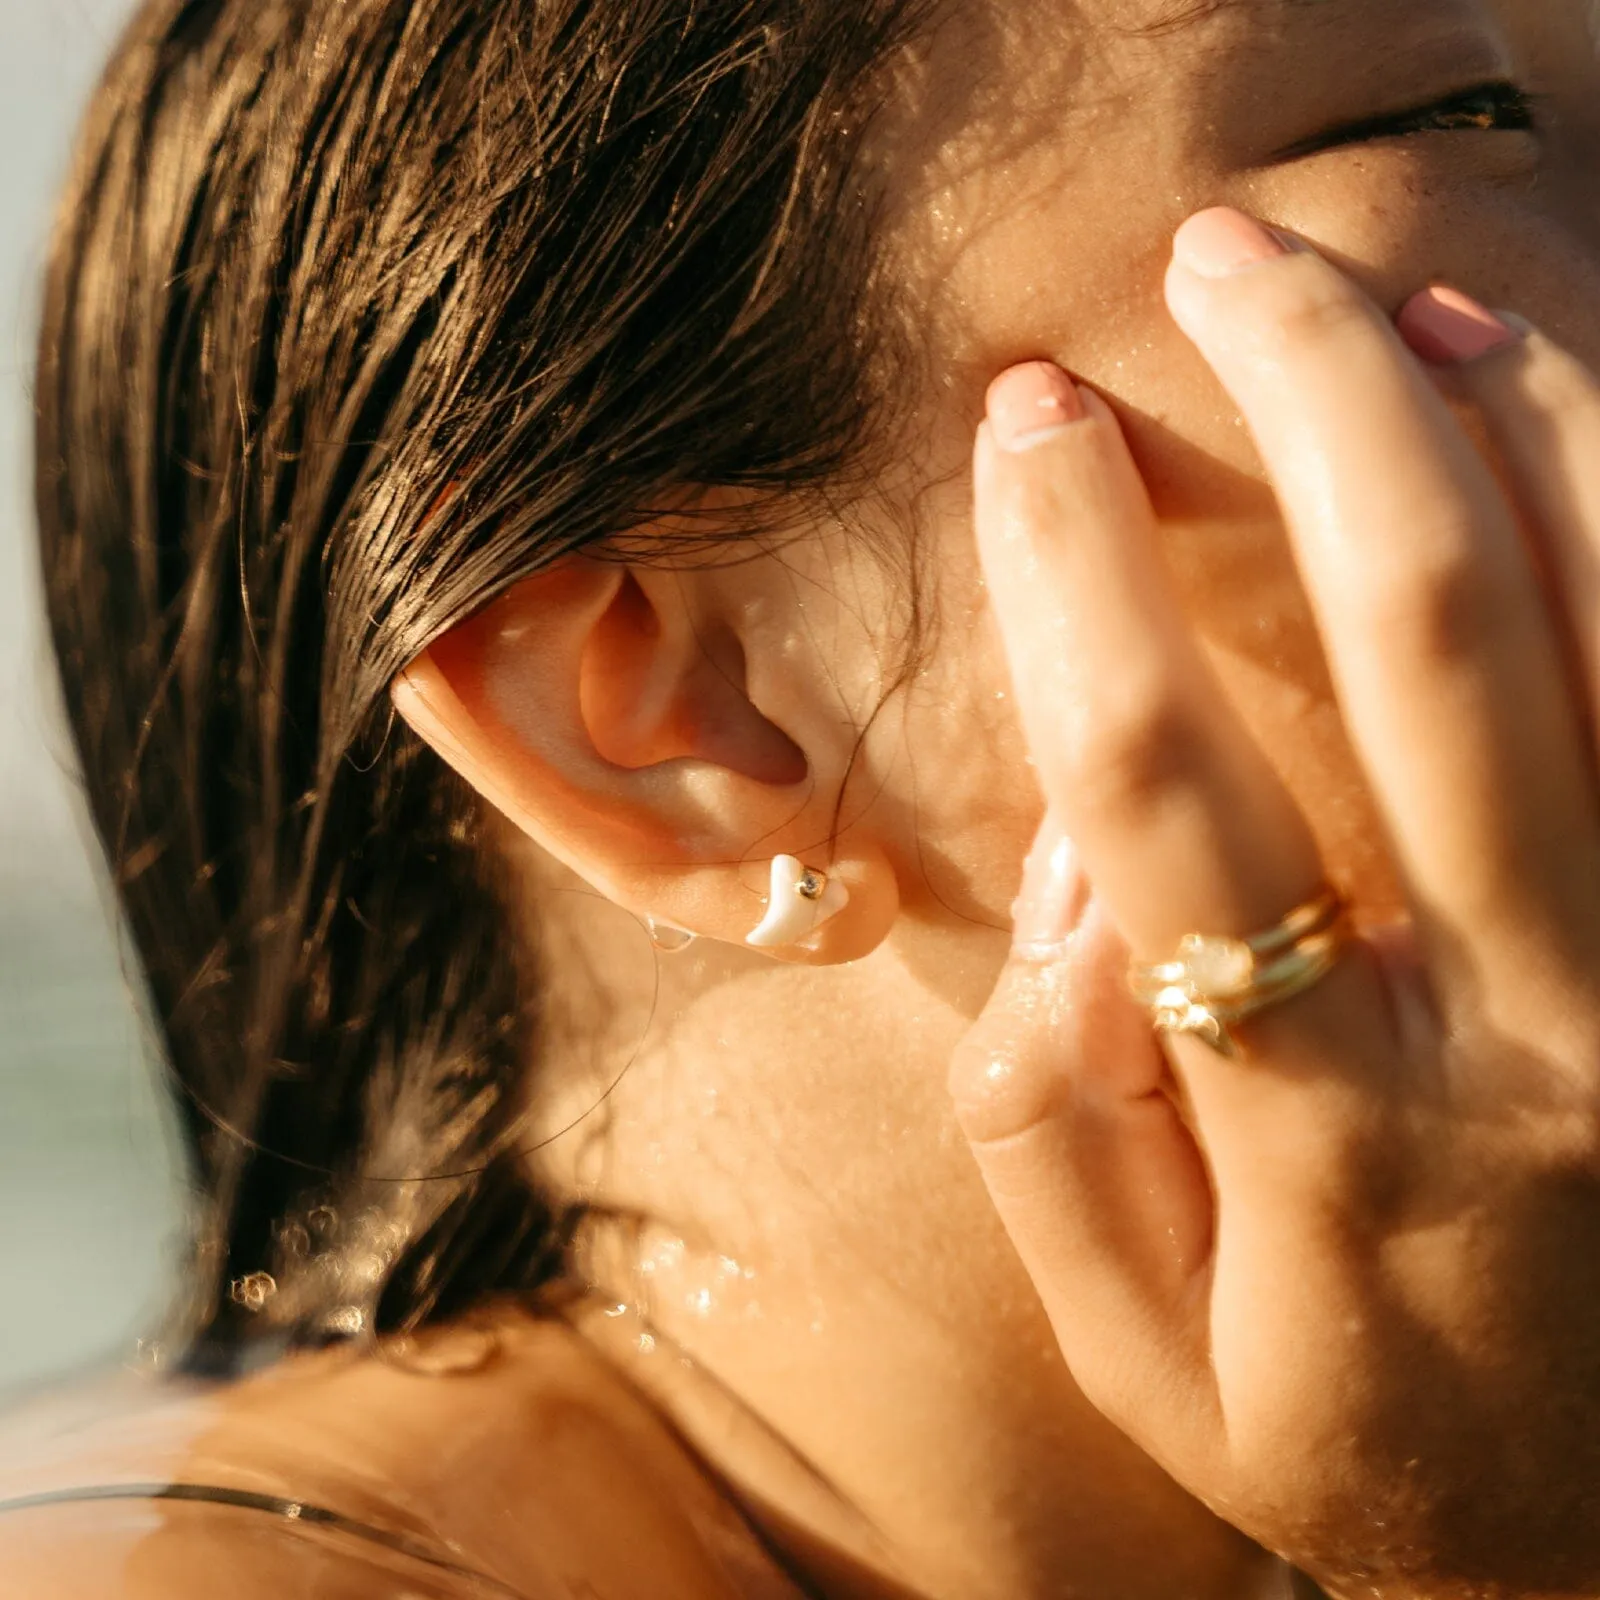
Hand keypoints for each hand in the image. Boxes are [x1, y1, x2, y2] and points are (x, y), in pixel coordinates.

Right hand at [949, 207, 1599, 1599]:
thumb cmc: (1362, 1448)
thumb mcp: (1143, 1357)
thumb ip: (1050, 1121)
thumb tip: (1065, 870)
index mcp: (1339, 1136)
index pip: (1164, 790)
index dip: (1074, 577)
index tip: (1019, 430)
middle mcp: (1536, 1020)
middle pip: (1423, 628)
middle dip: (1296, 404)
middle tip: (1204, 265)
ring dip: (1481, 408)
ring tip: (1359, 289)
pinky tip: (1521, 382)